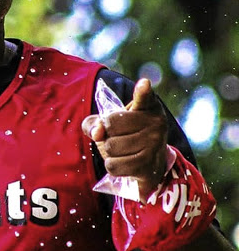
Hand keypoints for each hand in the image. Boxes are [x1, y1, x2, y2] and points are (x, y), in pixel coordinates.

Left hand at [82, 78, 167, 202]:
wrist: (149, 164)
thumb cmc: (125, 137)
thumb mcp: (109, 124)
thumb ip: (94, 123)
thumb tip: (97, 133)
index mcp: (148, 106)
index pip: (144, 96)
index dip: (142, 91)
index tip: (143, 84)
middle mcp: (156, 123)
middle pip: (109, 127)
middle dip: (106, 136)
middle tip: (119, 139)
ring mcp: (155, 145)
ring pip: (110, 148)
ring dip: (109, 153)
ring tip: (123, 152)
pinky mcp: (149, 166)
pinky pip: (113, 166)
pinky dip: (112, 167)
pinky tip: (124, 164)